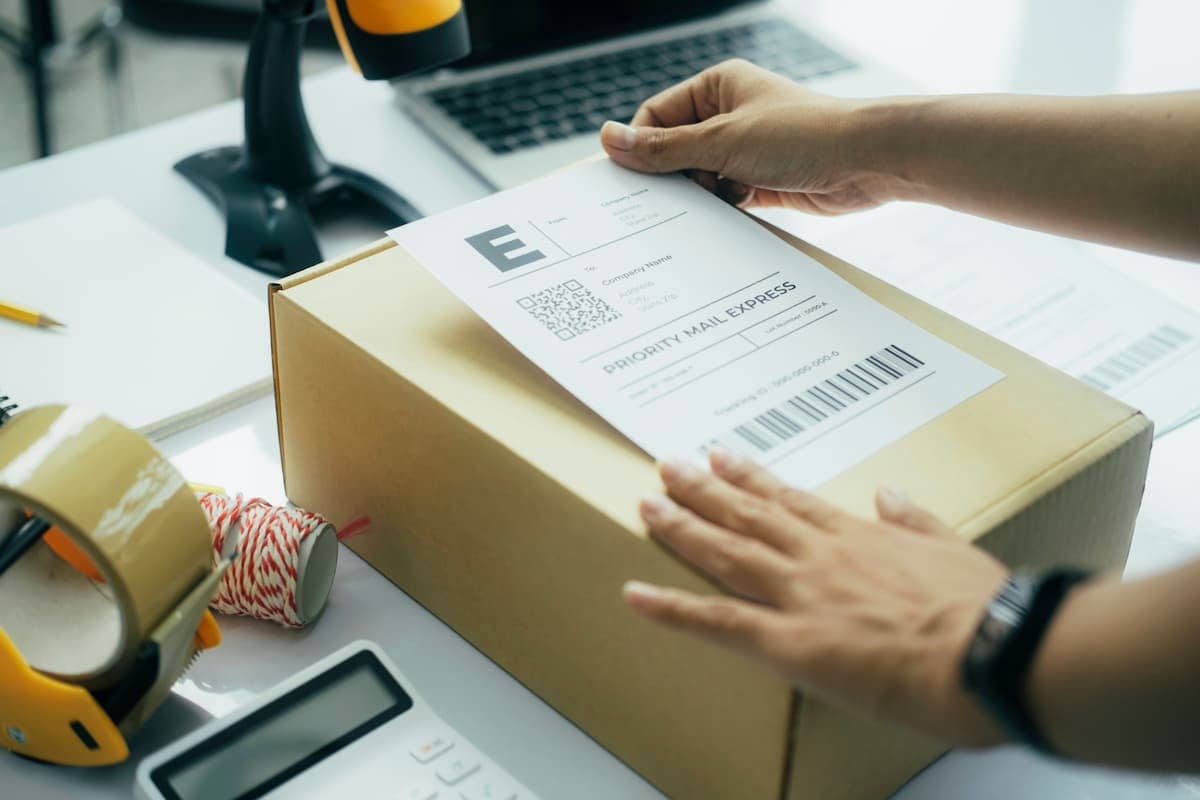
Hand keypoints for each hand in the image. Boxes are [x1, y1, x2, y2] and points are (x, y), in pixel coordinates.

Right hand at [599, 59, 896, 214]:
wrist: (867, 162)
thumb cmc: (803, 135)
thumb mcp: (722, 141)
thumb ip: (663, 148)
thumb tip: (610, 139)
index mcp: (716, 88)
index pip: (656, 116)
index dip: (642, 147)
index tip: (630, 180)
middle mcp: (729, 116)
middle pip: (674, 151)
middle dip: (672, 176)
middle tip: (665, 201)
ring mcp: (745, 150)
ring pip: (699, 178)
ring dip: (700, 195)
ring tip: (713, 201)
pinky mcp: (760, 182)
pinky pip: (724, 199)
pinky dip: (721, 209)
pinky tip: (728, 214)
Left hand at [624, 449, 1009, 745]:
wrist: (989, 651)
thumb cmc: (983, 609)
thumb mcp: (955, 547)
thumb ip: (915, 520)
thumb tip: (889, 493)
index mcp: (858, 537)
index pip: (790, 499)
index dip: (752, 476)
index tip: (723, 455)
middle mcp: (818, 556)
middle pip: (747, 514)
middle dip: (703, 489)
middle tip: (667, 466)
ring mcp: (798, 594)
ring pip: (725, 552)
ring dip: (682, 528)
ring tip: (648, 506)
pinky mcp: (788, 641)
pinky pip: (717, 621)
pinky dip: (673, 608)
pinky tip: (637, 596)